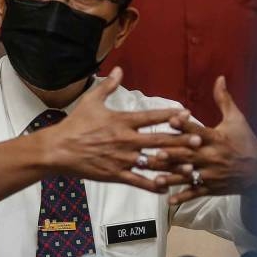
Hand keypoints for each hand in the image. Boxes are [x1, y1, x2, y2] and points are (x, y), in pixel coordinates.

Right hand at [40, 67, 198, 192]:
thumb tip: (119, 69)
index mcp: (122, 121)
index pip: (152, 117)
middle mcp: (126, 140)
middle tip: (199, 140)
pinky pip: (138, 182)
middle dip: (181, 140)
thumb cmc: (75, 124)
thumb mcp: (91, 101)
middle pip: (159, 140)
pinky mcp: (116, 175)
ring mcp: (122, 159)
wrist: (58, 149)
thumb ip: (108, 86)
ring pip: (153, 163)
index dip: (171, 114)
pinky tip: (167, 187)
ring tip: (191, 167)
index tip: (187, 113)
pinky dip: (154, 185)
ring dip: (173, 165)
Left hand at [153, 76, 256, 204]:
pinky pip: (195, 193)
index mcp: (217, 138)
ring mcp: (211, 174)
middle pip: (188, 155)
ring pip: (188, 176)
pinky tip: (168, 200)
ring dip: (170, 177)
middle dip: (171, 155)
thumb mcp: (237, 119)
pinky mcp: (212, 188)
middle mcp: (212, 157)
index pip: (199, 130)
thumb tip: (219, 77)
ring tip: (154, 178)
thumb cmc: (247, 142)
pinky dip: (182, 197)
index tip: (171, 119)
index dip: (185, 125)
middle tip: (151, 153)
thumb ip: (224, 100)